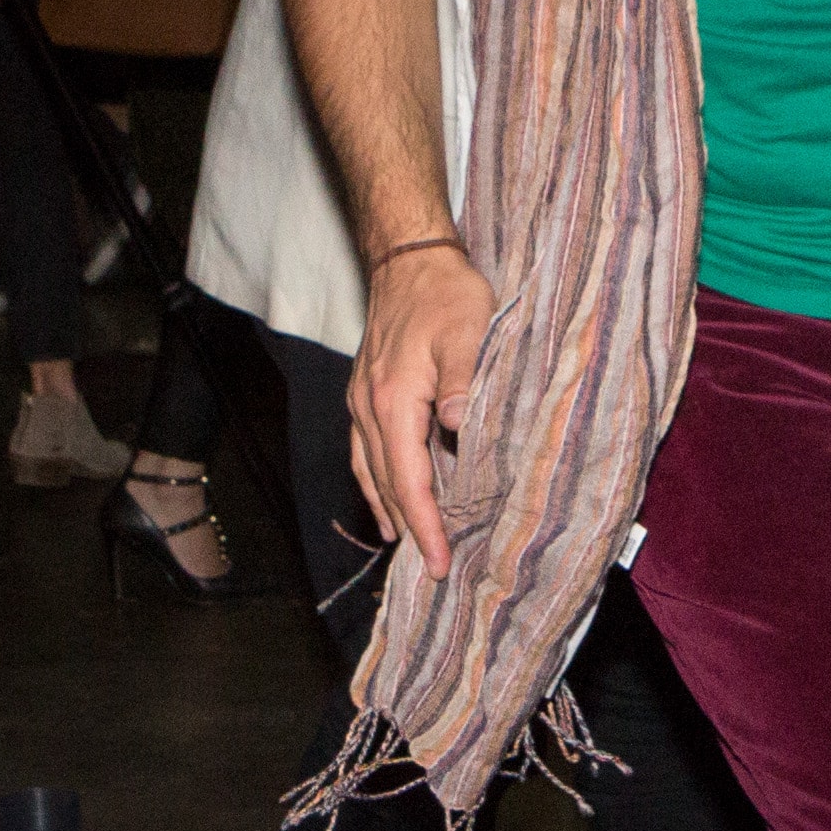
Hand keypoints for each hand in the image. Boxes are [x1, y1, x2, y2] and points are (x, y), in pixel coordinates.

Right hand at [348, 240, 498, 563]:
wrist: (408, 258)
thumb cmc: (445, 293)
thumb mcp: (469, 331)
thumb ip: (465, 380)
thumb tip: (458, 426)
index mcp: (393, 401)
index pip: (408, 480)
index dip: (424, 525)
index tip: (438, 562)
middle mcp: (369, 408)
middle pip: (385, 485)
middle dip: (408, 530)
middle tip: (432, 571)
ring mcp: (362, 401)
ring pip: (369, 471)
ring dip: (389, 511)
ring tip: (408, 547)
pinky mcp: (365, 393)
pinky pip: (364, 451)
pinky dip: (374, 482)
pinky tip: (384, 500)